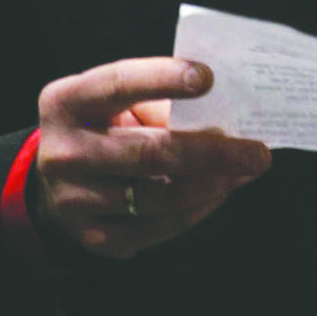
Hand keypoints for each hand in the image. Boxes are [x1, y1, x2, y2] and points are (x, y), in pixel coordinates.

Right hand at [34, 58, 270, 259]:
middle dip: (212, 152)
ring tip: (244, 171)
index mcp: (66, 102)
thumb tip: (228, 118)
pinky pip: (161, 227)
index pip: (117, 84)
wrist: (59, 183)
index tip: (208, 78)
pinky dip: (199, 210)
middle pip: (149, 153)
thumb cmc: (105, 128)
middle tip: (257, 152)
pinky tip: (218, 192)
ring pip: (162, 197)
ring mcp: (74, 201)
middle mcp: (63, 153)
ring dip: (214, 185)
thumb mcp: (118, 103)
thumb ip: (161, 104)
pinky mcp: (94, 237)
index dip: (162, 79)